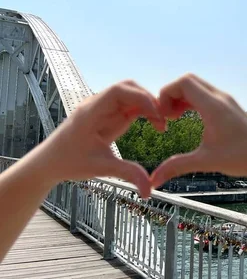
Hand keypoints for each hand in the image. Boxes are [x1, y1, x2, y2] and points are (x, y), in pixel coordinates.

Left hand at [35, 80, 164, 197]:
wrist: (50, 162)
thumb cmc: (69, 162)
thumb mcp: (100, 168)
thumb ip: (127, 174)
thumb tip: (149, 190)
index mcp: (91, 111)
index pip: (119, 91)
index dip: (141, 97)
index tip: (157, 114)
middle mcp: (98, 104)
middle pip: (128, 88)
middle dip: (149, 99)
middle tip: (164, 119)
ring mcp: (104, 108)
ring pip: (132, 95)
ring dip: (149, 105)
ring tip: (161, 124)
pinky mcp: (109, 114)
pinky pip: (130, 106)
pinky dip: (145, 111)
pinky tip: (155, 124)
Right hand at [150, 73, 246, 187]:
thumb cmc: (240, 159)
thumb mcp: (205, 161)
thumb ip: (177, 167)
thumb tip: (153, 181)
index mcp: (214, 106)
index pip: (184, 82)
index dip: (166, 93)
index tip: (162, 115)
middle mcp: (221, 98)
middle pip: (189, 80)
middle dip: (172, 94)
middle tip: (166, 116)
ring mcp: (227, 101)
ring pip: (198, 86)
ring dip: (182, 97)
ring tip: (174, 118)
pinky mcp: (230, 106)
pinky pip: (206, 94)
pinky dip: (193, 100)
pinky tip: (188, 118)